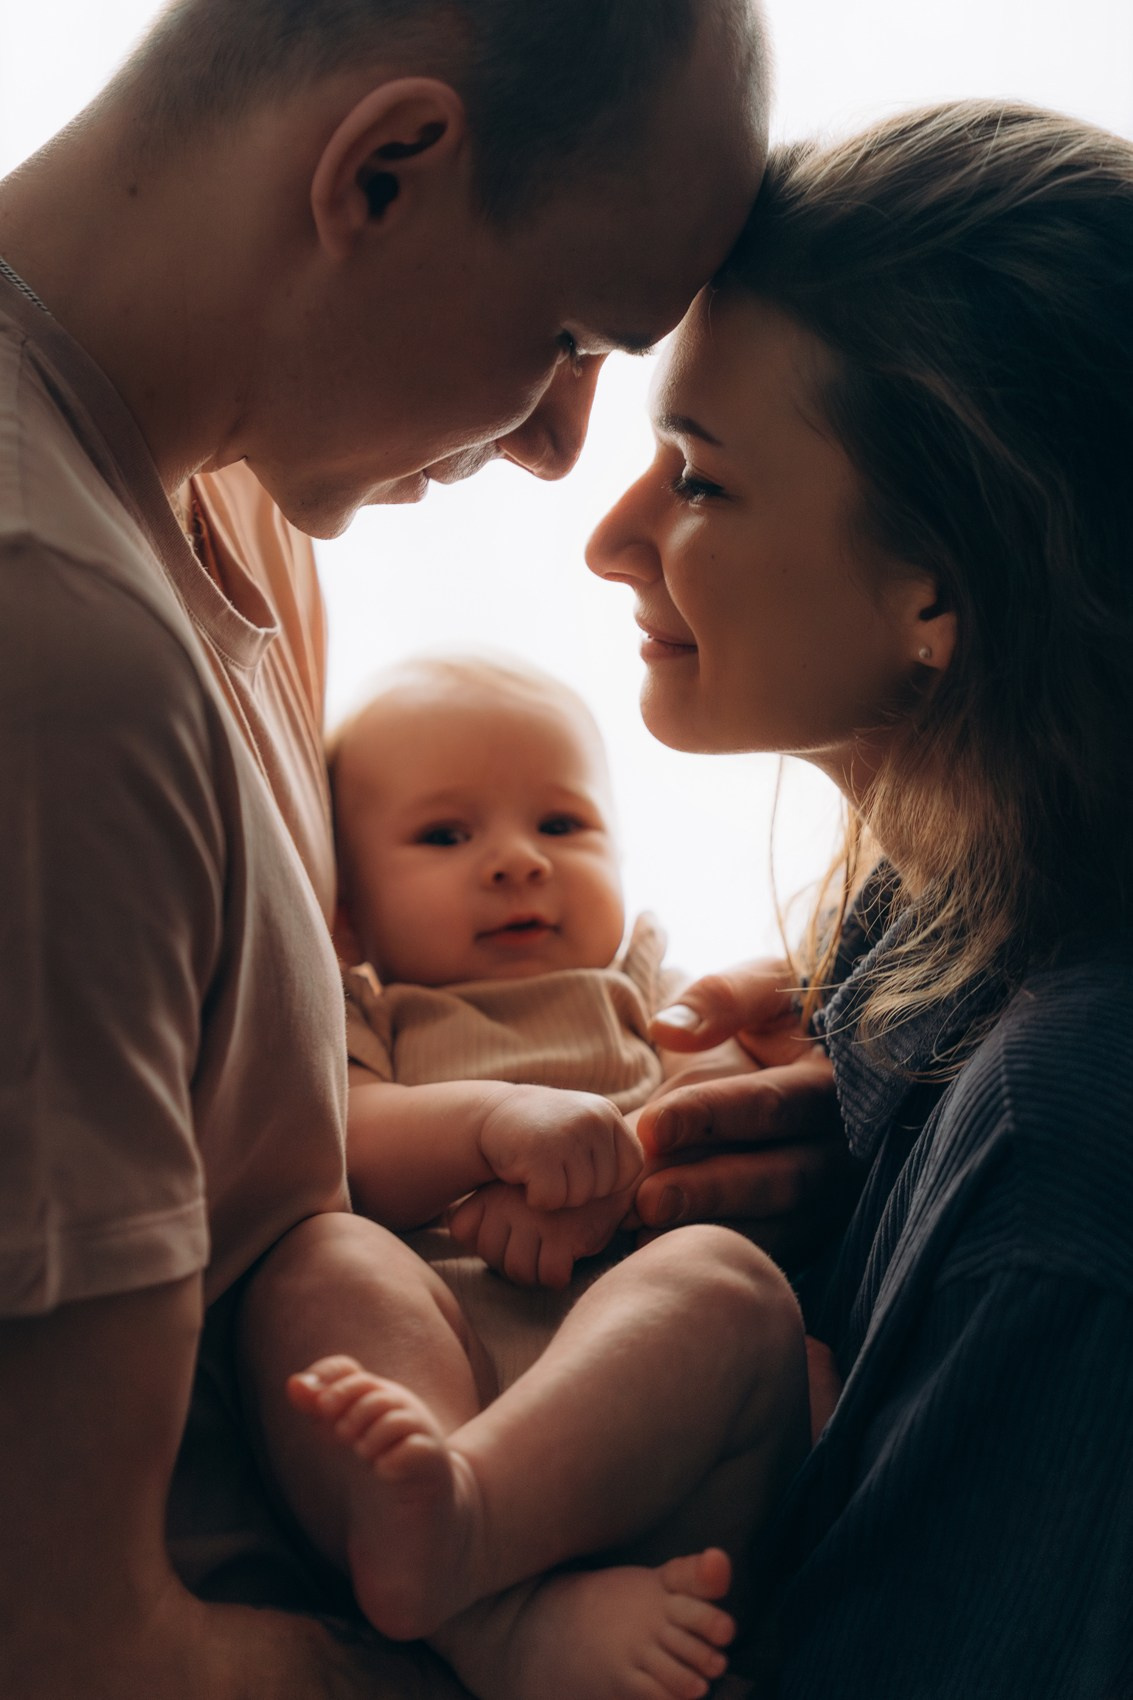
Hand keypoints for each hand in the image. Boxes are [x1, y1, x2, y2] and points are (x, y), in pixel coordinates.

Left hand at [447, 1182, 630, 1288]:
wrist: (605, 1175)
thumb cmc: (554, 1194)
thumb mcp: (510, 1193)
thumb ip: (480, 1213)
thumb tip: (456, 1230)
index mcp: (491, 1191)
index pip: (462, 1230)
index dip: (486, 1241)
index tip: (509, 1230)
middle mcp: (508, 1203)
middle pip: (494, 1260)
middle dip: (516, 1262)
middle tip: (537, 1244)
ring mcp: (536, 1219)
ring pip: (521, 1273)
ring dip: (538, 1271)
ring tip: (552, 1249)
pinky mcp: (564, 1235)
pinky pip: (551, 1275)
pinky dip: (560, 1273)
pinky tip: (568, 1253)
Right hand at [477, 1085, 641, 1211]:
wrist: (491, 1116)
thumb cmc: (544, 1134)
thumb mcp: (586, 1131)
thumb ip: (614, 1152)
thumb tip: (656, 1192)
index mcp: (608, 1115)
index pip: (631, 1170)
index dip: (605, 1180)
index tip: (577, 1167)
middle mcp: (593, 1119)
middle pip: (604, 1188)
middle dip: (576, 1189)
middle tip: (552, 1166)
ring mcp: (568, 1134)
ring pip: (577, 1197)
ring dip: (555, 1195)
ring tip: (539, 1167)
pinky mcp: (540, 1152)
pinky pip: (551, 1200)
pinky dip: (535, 1198)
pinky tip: (524, 1175)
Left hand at [630, 960, 860, 1263]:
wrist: (821, 1048)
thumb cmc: (786, 1013)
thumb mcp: (763, 986)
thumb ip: (722, 998)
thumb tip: (668, 1027)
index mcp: (837, 1080)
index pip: (772, 1104)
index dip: (709, 1115)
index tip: (650, 1127)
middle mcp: (846, 1144)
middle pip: (780, 1178)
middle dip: (709, 1190)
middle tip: (643, 1199)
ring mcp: (836, 1192)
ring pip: (782, 1224)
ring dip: (715, 1230)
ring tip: (646, 1234)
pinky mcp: (818, 1225)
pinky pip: (779, 1250)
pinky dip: (729, 1252)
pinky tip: (669, 1254)